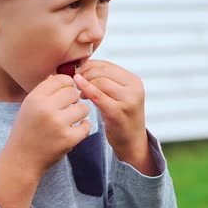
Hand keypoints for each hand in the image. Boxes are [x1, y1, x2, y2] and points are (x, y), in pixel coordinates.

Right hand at [6, 74, 91, 176]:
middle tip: (67, 109)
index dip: (67, 85)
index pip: (61, 79)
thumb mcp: (29, 106)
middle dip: (74, 100)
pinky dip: (83, 127)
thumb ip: (45, 91)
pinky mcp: (68, 139)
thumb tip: (63, 76)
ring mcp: (58, 124)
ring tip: (71, 119)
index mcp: (35, 98)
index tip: (66, 93)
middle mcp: (46, 109)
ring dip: (80, 113)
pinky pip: (86, 126)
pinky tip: (75, 129)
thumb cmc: (26, 130)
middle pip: (73, 93)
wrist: (21, 159)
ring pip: (83, 108)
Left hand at [74, 60, 158, 175]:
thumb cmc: (119, 117)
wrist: (131, 142)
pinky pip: (97, 96)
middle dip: (84, 74)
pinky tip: (79, 93)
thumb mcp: (117, 95)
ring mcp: (128, 100)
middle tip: (73, 82)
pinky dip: (86, 90)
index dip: (88, 66)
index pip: (106, 65)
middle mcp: (134, 88)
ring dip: (85, 84)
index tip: (75, 72)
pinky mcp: (118, 112)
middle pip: (102, 72)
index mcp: (133, 80)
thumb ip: (104, 81)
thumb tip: (80, 67)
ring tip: (79, 93)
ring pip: (99, 82)